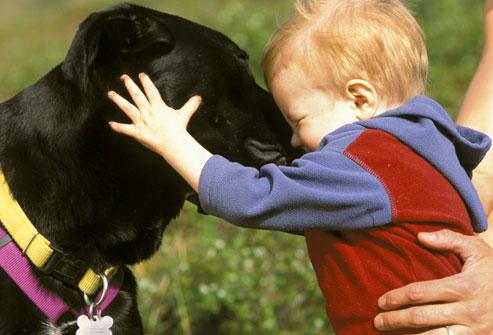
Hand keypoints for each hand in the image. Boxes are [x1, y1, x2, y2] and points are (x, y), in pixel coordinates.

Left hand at [108, 73, 201, 155]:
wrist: (174, 144)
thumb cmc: (179, 129)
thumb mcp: (184, 115)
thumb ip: (190, 105)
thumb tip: (199, 98)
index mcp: (158, 107)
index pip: (151, 91)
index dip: (146, 82)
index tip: (141, 74)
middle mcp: (148, 112)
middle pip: (137, 96)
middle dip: (130, 85)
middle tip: (123, 77)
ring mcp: (141, 122)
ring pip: (128, 108)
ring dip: (118, 100)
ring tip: (110, 93)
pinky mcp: (138, 133)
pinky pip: (126, 129)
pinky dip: (118, 127)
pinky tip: (110, 123)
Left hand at [374, 230, 492, 334]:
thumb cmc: (492, 271)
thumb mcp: (476, 250)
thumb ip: (449, 239)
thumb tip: (420, 236)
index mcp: (464, 286)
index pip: (420, 293)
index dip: (396, 297)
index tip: (381, 301)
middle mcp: (469, 311)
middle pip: (421, 317)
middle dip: (395, 320)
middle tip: (378, 321)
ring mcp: (475, 331)